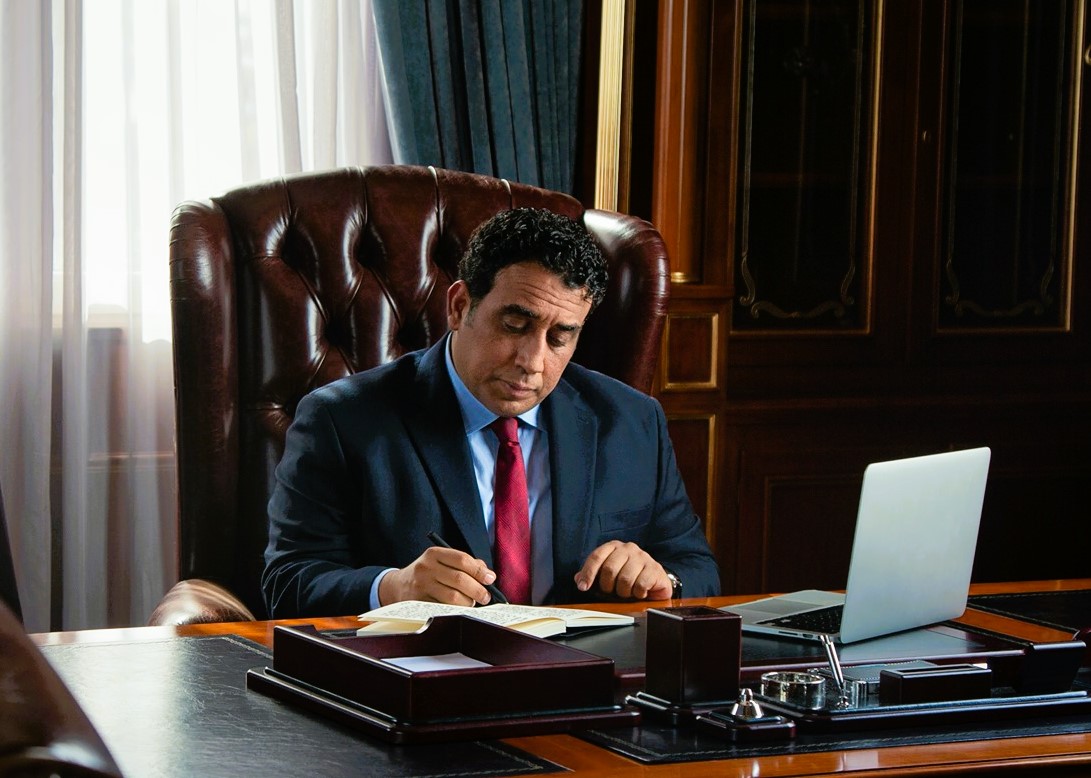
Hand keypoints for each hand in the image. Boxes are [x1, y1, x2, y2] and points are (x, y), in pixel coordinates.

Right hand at [379, 547, 497, 605]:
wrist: (397, 586)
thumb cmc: (427, 573)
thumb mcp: (441, 561)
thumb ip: (465, 564)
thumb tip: (487, 574)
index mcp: (434, 554)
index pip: (462, 559)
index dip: (479, 570)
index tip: (490, 579)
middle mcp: (426, 568)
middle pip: (459, 579)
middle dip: (477, 590)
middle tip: (485, 596)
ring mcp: (421, 586)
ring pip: (453, 597)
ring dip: (468, 602)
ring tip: (471, 602)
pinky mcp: (419, 603)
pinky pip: (444, 609)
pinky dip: (456, 610)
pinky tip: (460, 609)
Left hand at [574, 541, 672, 599]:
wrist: (656, 581)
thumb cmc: (630, 577)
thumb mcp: (609, 575)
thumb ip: (593, 575)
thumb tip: (578, 579)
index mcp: (614, 546)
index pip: (596, 556)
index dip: (588, 573)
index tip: (583, 587)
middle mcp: (628, 548)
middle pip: (609, 569)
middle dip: (607, 586)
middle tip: (612, 592)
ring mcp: (643, 557)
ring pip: (625, 579)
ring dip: (624, 592)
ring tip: (628, 592)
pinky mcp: (654, 568)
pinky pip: (640, 585)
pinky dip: (637, 594)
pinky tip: (640, 592)